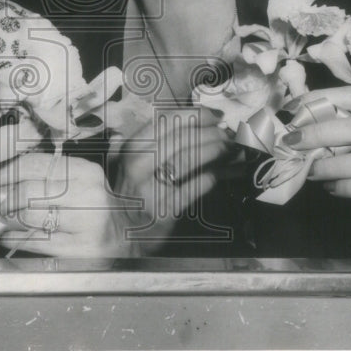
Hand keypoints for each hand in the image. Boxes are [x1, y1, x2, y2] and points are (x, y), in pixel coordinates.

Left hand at [0, 153, 120, 257]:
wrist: (128, 244)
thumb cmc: (96, 212)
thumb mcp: (79, 185)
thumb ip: (45, 179)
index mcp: (87, 172)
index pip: (34, 164)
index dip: (3, 171)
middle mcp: (90, 196)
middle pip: (27, 190)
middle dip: (0, 196)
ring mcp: (87, 225)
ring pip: (28, 216)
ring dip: (5, 218)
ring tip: (0, 218)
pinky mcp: (79, 252)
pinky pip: (33, 242)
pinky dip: (13, 239)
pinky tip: (9, 236)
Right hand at [113, 107, 232, 252]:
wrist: (117, 236)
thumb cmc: (121, 197)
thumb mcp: (115, 168)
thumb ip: (120, 146)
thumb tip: (120, 130)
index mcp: (130, 150)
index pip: (165, 121)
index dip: (194, 114)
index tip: (215, 116)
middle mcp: (138, 165)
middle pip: (182, 137)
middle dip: (212, 132)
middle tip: (230, 134)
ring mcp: (152, 188)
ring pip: (191, 159)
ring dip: (218, 150)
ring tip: (235, 149)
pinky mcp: (167, 209)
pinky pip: (196, 186)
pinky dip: (216, 175)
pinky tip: (229, 171)